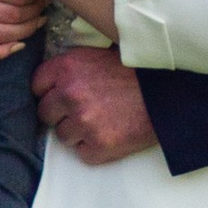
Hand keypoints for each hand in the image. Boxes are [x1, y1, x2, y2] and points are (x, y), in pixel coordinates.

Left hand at [34, 45, 158, 166]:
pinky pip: (82, 153)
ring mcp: (83, 122)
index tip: (60, 95)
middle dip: (61, 113)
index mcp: (68, 67)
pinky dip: (94, 147)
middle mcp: (70, 94)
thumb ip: (72, 67)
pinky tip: (111, 132)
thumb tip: (52, 82)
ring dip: (78, 132)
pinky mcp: (98, 145)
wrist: (169, 95)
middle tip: (83, 110)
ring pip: (62, 135)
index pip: (37, 85)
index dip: (49, 91)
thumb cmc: (137, 73)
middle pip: (45, 113)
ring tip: (102, 120)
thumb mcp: (99, 55)